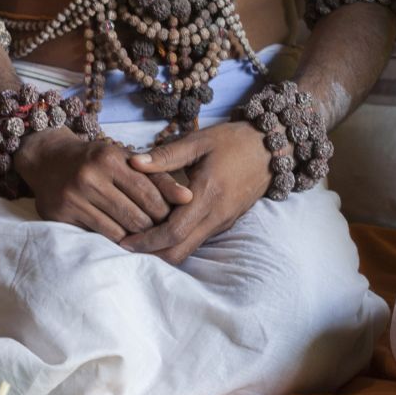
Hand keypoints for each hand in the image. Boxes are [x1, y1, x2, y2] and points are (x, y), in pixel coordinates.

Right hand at [14, 128, 190, 242]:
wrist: (48, 159)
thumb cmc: (97, 160)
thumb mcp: (126, 159)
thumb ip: (158, 176)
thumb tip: (189, 198)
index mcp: (110, 158)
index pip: (148, 192)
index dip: (166, 210)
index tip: (176, 218)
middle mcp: (90, 177)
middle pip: (135, 214)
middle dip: (154, 227)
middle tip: (165, 233)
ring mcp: (73, 197)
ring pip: (118, 230)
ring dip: (137, 238)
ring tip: (148, 239)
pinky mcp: (61, 216)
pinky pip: (98, 236)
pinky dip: (116, 240)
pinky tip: (126, 240)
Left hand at [118, 121, 275, 264]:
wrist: (271, 148)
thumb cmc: (233, 140)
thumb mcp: (199, 141)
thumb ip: (166, 155)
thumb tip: (133, 163)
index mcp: (208, 194)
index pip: (173, 232)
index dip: (146, 241)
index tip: (124, 240)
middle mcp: (216, 215)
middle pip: (179, 251)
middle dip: (151, 253)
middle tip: (127, 244)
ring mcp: (223, 221)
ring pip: (188, 249)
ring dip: (163, 248)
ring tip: (140, 236)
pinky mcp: (226, 222)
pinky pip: (197, 240)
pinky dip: (177, 241)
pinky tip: (162, 227)